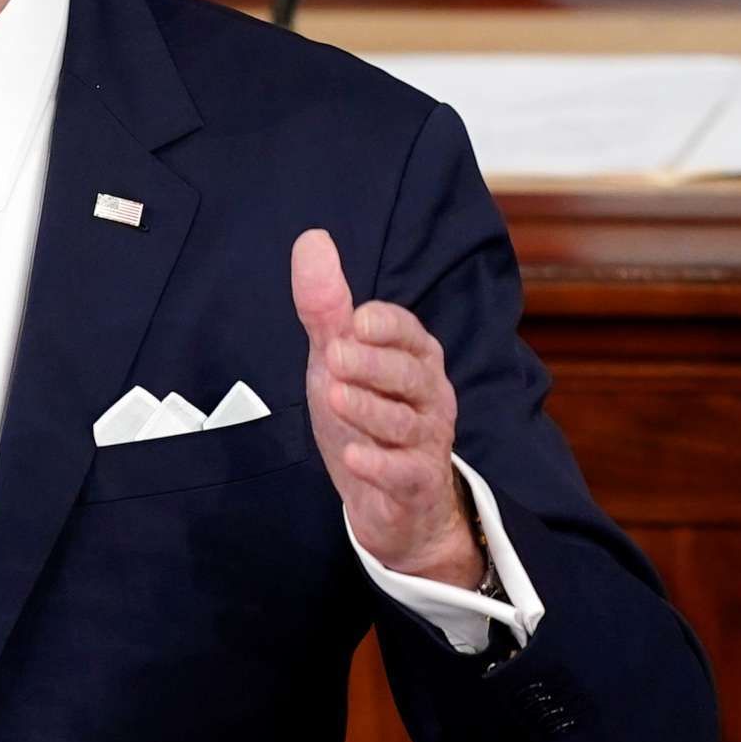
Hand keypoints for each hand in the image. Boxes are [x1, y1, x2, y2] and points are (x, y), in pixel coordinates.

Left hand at [290, 229, 479, 586]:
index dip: (385, 325)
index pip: (408, 333)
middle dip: (374, 364)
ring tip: (334, 398)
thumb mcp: (337, 360)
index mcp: (413, 358)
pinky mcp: (415, 485)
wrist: (390, 503)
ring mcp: (426, 442)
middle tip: (334, 356)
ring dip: (369, 410)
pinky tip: (353, 457)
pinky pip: (404, 474)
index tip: (354, 321)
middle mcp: (428, 396)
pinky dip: (379, 466)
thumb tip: (312, 238)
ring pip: (405, 423)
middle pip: (409, 375)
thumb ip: (325, 307)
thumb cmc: (364, 416)